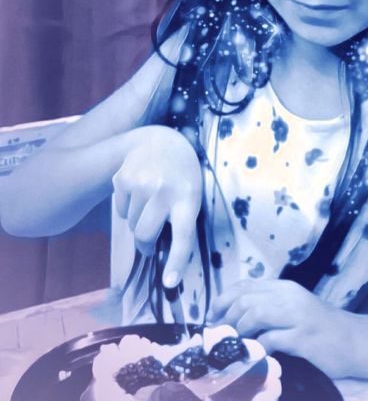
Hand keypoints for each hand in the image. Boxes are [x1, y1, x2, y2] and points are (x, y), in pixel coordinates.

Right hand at [112, 125, 201, 287]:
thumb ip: (182, 219)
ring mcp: (142, 184)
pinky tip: (139, 189)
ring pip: (131, 224)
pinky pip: (120, 211)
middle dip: (147, 244)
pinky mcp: (123, 179)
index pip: (184, 235)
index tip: (170, 283)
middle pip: (146, 235)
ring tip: (150, 200)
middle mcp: (165, 191)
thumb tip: (166, 258)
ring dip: (138, 221)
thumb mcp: (192, 192)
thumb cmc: (181, 174)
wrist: (160, 140)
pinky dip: (127, 208)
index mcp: (189, 197)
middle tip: (151, 242)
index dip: (177, 261)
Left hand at [209, 278, 359, 378]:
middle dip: (226, 318)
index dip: (223, 300)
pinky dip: (257, 348)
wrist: (354, 340)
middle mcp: (290, 296)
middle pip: (246, 299)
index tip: (213, 318)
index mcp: (285, 287)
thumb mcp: (293, 309)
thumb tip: (234, 319)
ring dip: (239, 331)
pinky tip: (255, 356)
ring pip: (255, 313)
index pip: (245, 285)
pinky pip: (270, 339)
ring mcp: (298, 315)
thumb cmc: (321, 328)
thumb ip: (269, 307)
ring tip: (234, 346)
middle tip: (220, 337)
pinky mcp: (303, 336)